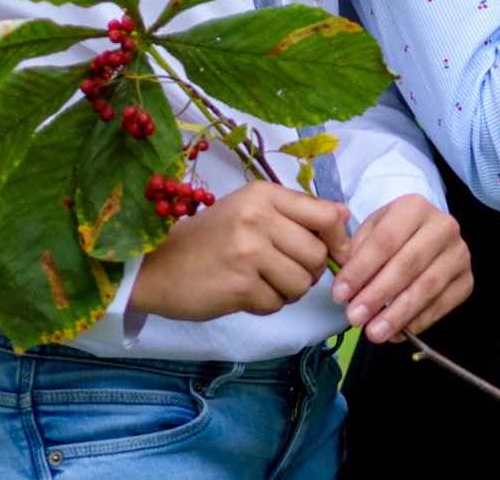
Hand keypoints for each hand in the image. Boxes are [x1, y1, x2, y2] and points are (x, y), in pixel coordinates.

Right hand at [125, 180, 351, 321]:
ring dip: (289, 291)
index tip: (336, 254)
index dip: (339, 239)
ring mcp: (248, 253)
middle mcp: (257, 219)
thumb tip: (345, 214)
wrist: (154, 266)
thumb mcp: (249, 210)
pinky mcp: (239, 287)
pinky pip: (276, 303)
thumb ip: (296, 212)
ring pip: (301, 283)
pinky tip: (246, 294)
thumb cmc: (208, 239)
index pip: (326, 215)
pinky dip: (266, 304)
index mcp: (263, 195)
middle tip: (285, 273)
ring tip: (265, 283)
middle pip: (317, 255)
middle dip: (309, 272)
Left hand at [331, 195, 471, 343]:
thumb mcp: (370, 230)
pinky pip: (443, 304)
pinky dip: (419, 322)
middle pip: (408, 264)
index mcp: (414, 207)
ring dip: (398, 314)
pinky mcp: (467, 278)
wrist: (425, 232)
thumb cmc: (392, 234)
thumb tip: (346, 285)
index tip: (339, 294)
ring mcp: (459, 253)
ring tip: (374, 333)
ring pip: (428, 287)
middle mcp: (443, 226)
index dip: (361, 269)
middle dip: (378, 294)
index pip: (385, 240)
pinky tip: (397, 333)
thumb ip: (356, 252)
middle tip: (355, 318)